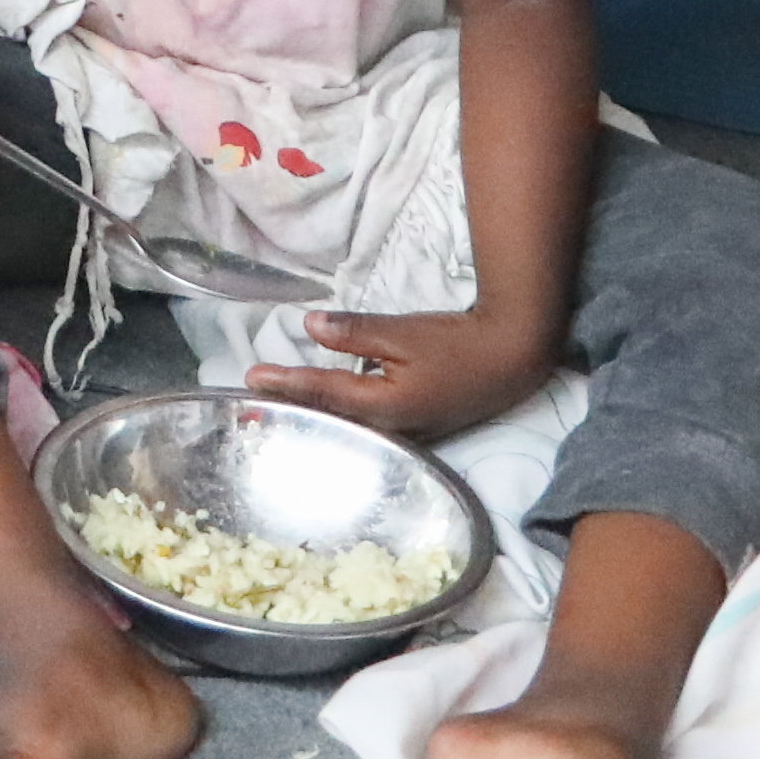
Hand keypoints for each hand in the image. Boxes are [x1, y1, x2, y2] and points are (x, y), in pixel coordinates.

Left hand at [241, 290, 560, 449]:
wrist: (511, 360)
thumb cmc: (457, 344)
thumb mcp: (404, 332)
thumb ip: (355, 332)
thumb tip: (310, 327)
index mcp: (384, 405)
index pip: (323, 394)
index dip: (285, 385)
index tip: (249, 379)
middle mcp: (388, 427)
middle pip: (328, 420)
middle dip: (289, 409)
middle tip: (249, 404)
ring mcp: (402, 432)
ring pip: (344, 425)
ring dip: (310, 413)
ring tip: (275, 403)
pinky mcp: (412, 426)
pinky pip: (363, 423)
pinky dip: (336, 413)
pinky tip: (320, 405)